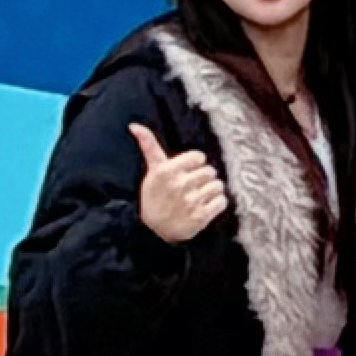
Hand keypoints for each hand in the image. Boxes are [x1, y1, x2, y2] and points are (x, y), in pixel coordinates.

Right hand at [127, 121, 228, 245]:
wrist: (152, 230)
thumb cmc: (154, 197)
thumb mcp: (151, 171)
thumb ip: (148, 146)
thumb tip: (134, 125)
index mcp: (167, 171)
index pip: (199, 157)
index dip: (195, 164)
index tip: (187, 172)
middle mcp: (179, 185)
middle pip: (210, 171)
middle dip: (204, 178)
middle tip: (193, 186)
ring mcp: (190, 202)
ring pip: (218, 185)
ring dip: (212, 191)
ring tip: (199, 196)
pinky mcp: (200, 217)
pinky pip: (221, 202)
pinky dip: (217, 204)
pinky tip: (205, 206)